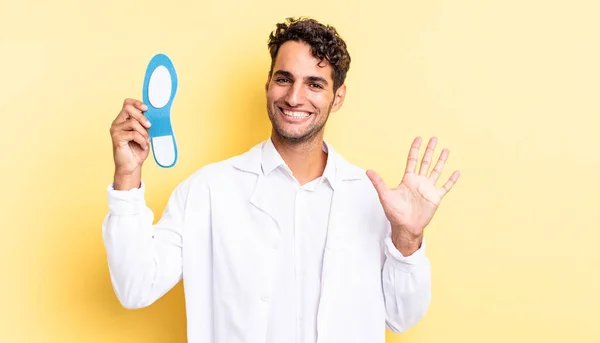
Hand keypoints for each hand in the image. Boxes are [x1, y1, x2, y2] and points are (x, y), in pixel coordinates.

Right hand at [109, 98, 151, 189]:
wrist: (131, 166)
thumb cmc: (138, 150)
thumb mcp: (144, 134)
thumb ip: (144, 123)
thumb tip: (152, 114)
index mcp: (123, 120)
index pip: (127, 103)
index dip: (137, 103)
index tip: (146, 108)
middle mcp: (117, 123)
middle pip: (128, 109)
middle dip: (141, 116)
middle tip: (149, 126)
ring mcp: (115, 130)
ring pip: (132, 122)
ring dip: (143, 132)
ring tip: (146, 141)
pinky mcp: (116, 138)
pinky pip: (133, 134)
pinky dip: (141, 140)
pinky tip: (143, 146)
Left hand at [366, 137, 459, 254]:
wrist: (405, 226)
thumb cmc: (394, 212)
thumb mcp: (385, 195)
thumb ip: (378, 182)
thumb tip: (368, 171)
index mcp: (408, 179)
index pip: (412, 160)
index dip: (415, 149)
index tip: (418, 138)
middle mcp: (419, 181)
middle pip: (426, 162)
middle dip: (430, 150)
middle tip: (434, 138)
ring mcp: (428, 189)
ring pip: (436, 171)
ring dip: (441, 161)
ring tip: (446, 150)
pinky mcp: (435, 197)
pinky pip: (445, 187)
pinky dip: (451, 180)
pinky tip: (457, 172)